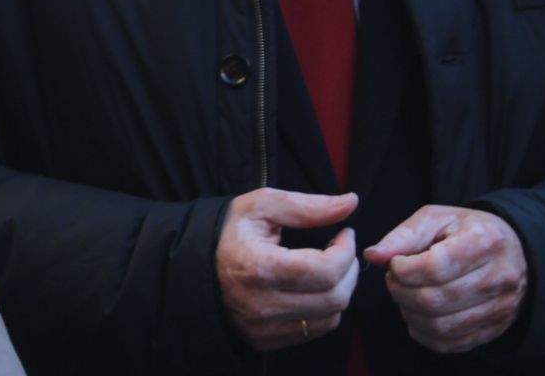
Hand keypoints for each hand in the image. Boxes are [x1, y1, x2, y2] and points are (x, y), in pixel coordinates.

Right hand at [216, 188, 359, 351]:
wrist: (194, 266)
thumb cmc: (229, 231)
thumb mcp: (261, 206)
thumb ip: (307, 205)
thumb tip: (351, 202)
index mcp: (259, 268)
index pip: (325, 270)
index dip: (346, 250)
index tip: (344, 233)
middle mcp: (262, 305)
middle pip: (334, 298)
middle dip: (349, 271)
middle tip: (342, 250)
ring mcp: (264, 328)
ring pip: (331, 318)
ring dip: (340, 290)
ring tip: (330, 268)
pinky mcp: (267, 341)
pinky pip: (315, 330)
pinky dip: (325, 308)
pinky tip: (314, 287)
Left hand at [365, 205, 526, 353]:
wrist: (513, 251)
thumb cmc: (466, 231)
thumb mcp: (436, 219)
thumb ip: (404, 236)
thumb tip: (373, 256)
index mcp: (485, 241)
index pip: (435, 267)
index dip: (404, 270)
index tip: (395, 264)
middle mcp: (499, 277)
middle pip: (435, 299)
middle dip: (401, 292)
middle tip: (393, 280)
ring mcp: (500, 307)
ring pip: (441, 325)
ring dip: (410, 314)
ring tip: (404, 296)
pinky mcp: (496, 328)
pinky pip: (452, 343)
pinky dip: (425, 334)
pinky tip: (416, 315)